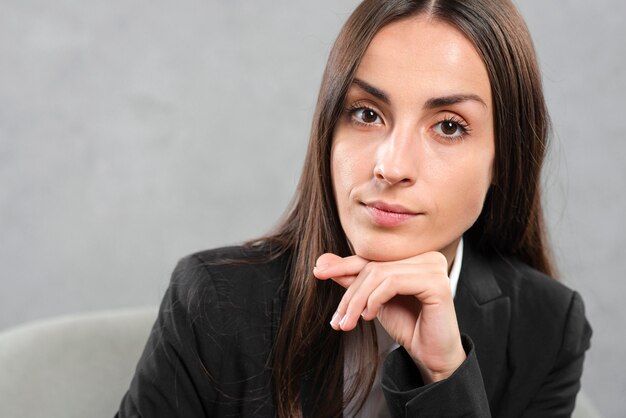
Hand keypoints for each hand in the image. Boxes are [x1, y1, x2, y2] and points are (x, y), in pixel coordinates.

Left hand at [313, 251, 465, 382]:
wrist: (432, 356)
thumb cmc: (408, 326)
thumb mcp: (374, 301)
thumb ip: (353, 280)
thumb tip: (322, 261)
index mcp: (414, 256)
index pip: (371, 258)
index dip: (342, 265)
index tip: (317, 272)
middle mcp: (426, 256)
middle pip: (373, 267)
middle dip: (349, 294)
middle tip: (337, 319)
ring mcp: (434, 267)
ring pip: (379, 274)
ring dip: (357, 301)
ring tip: (350, 323)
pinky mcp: (437, 283)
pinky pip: (393, 283)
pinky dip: (374, 300)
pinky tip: (369, 316)